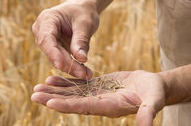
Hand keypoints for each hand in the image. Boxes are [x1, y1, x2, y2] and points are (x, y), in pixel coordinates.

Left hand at [31, 71, 165, 125]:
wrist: (156, 87)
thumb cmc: (156, 93)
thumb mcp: (154, 101)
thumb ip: (148, 113)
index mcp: (110, 107)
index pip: (85, 107)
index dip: (68, 105)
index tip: (51, 103)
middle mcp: (100, 104)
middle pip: (73, 103)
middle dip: (53, 99)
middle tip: (34, 95)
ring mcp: (98, 96)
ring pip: (72, 94)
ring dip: (55, 91)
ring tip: (37, 88)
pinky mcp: (98, 87)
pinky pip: (78, 86)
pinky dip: (65, 83)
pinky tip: (52, 79)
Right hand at [32, 0, 98, 78]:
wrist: (82, 8)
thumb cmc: (83, 11)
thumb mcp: (85, 23)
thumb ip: (81, 40)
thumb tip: (81, 59)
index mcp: (46, 19)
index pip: (47, 39)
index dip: (53, 53)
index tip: (61, 65)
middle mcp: (41, 31)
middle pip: (51, 51)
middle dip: (67, 64)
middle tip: (83, 74)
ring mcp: (46, 41)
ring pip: (56, 58)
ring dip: (71, 68)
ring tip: (87, 74)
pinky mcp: (53, 49)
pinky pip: (62, 59)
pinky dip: (73, 66)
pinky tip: (84, 72)